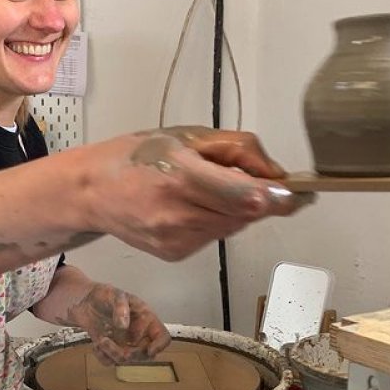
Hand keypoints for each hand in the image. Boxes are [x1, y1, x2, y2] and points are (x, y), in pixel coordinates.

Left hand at [66, 283, 170, 365]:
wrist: (84, 300)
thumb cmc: (105, 295)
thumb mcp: (115, 295)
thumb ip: (121, 308)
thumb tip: (124, 326)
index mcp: (146, 320)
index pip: (163, 337)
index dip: (160, 346)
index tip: (149, 350)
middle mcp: (139, 334)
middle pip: (146, 354)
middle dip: (131, 354)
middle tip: (115, 346)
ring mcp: (125, 344)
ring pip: (126, 360)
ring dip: (113, 353)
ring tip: (101, 340)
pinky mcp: (110, 349)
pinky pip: (110, 361)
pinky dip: (103, 356)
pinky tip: (96, 344)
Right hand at [82, 125, 314, 261]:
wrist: (90, 191)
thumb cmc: (134, 156)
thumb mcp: (185, 135)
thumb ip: (237, 149)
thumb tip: (277, 175)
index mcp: (181, 178)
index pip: (249, 198)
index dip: (280, 197)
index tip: (298, 192)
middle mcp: (179, 215)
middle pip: (247, 214)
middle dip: (254, 196)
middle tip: (232, 175)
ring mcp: (176, 240)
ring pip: (233, 226)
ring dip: (232, 208)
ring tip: (199, 189)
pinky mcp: (175, 254)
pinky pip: (214, 236)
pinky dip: (212, 220)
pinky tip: (185, 206)